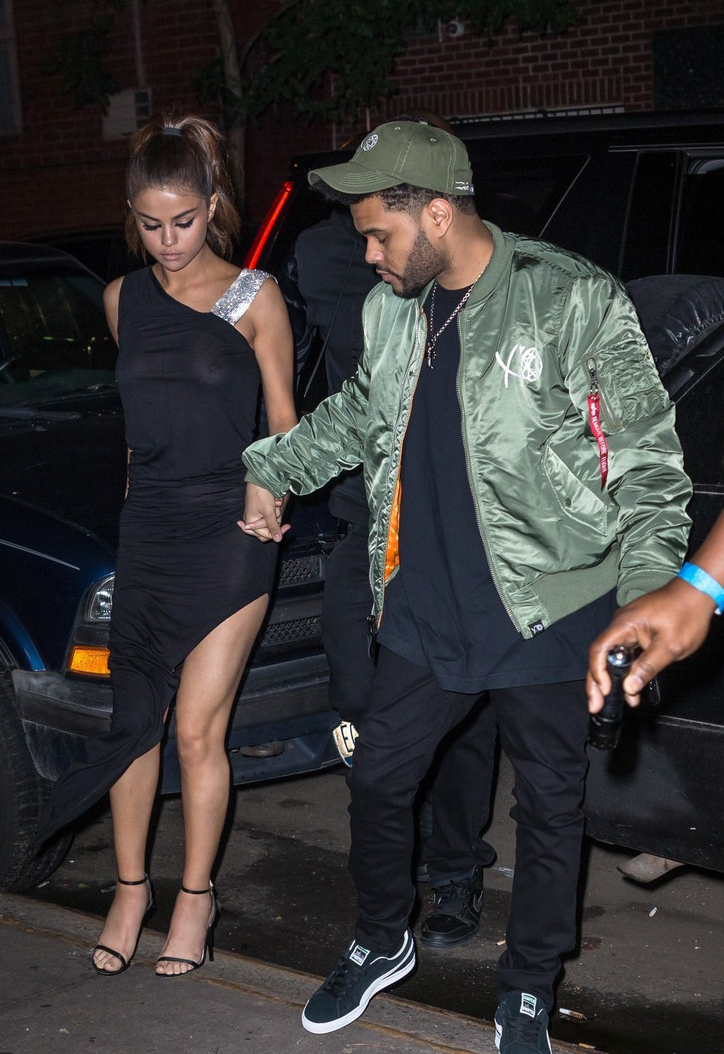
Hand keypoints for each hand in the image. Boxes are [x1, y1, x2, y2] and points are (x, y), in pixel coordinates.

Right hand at [239, 482, 289, 542]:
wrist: (260, 478)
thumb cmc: (261, 494)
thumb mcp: (268, 512)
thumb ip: (273, 526)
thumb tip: (278, 540)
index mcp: (250, 522)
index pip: (266, 535)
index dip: (277, 532)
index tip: (287, 526)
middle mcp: (252, 520)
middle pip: (268, 529)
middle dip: (275, 520)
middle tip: (277, 510)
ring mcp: (257, 514)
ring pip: (272, 521)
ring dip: (276, 512)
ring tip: (275, 501)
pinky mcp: (262, 508)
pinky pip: (272, 513)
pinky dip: (275, 507)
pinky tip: (276, 499)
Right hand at [586, 577, 715, 710]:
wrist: (697, 594)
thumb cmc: (686, 614)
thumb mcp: (670, 646)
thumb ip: (647, 667)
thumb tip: (629, 687)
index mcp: (624, 624)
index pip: (599, 650)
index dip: (598, 672)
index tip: (605, 691)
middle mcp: (620, 624)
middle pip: (600, 655)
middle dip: (597, 682)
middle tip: (595, 705)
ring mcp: (627, 627)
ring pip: (612, 656)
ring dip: (611, 679)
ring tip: (612, 701)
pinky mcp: (636, 631)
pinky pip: (624, 652)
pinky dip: (624, 670)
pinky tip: (628, 686)